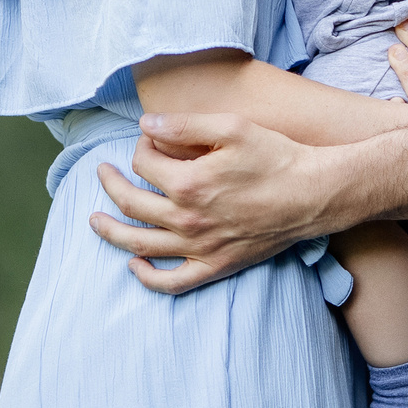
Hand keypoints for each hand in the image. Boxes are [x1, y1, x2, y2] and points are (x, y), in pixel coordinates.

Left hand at [86, 112, 330, 294]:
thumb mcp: (231, 127)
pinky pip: (172, 282)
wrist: (313, 195)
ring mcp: (200, 247)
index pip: (144, 164)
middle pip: (131, 203)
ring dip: (111, 231)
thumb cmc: (276, 157)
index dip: (142, 146)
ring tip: (94, 220)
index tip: (150, 138)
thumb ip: (184, 125)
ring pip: (140, 245)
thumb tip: (145, 125)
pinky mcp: (216, 266)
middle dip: (110, 184)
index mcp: (188, 183)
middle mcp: (187, 220)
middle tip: (102, 172)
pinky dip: (147, 277)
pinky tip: (134, 264)